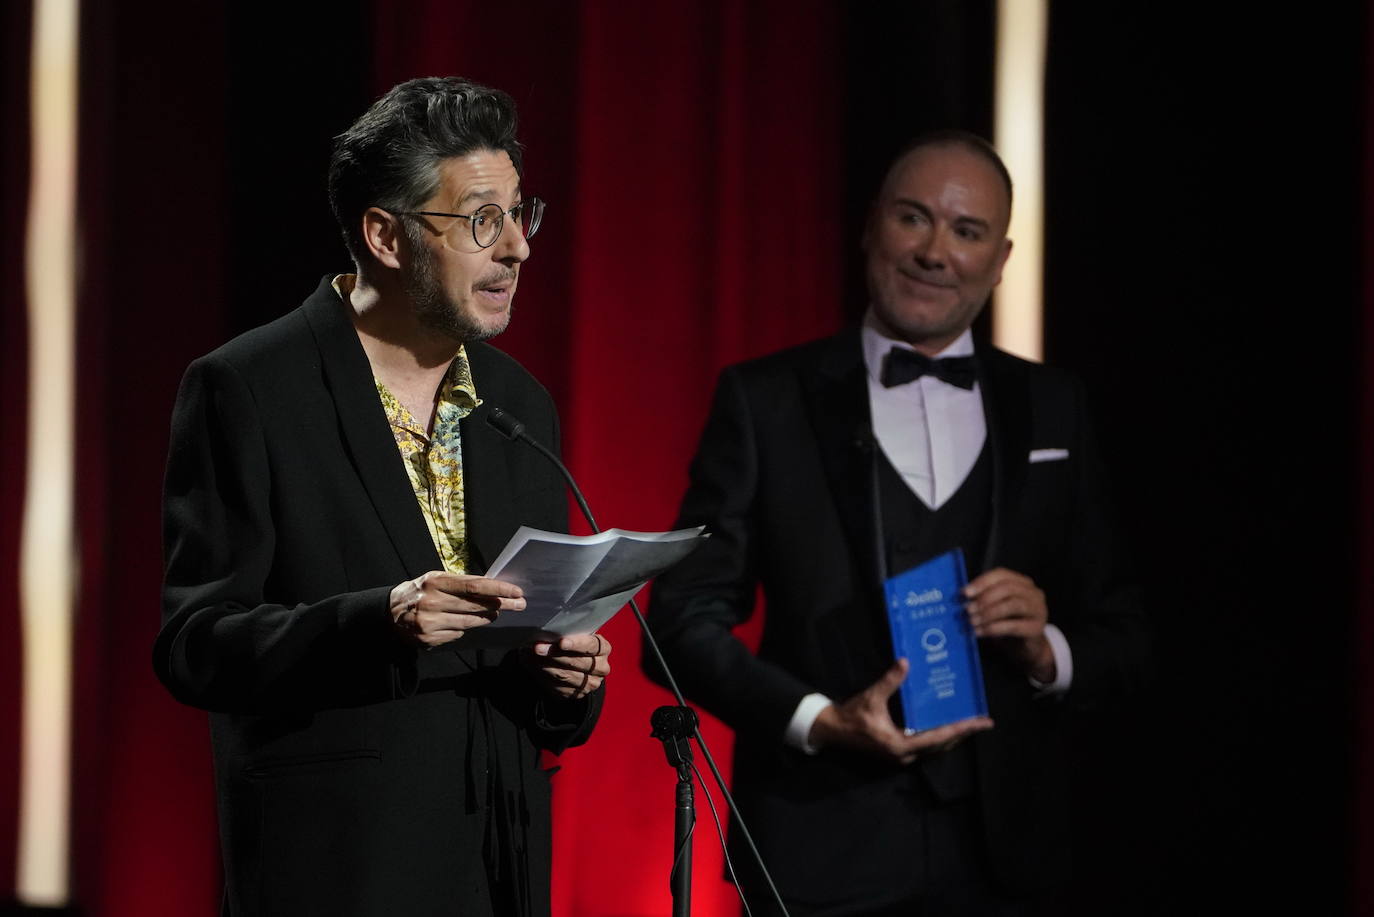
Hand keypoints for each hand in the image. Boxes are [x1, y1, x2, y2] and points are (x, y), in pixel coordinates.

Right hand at [389, 571, 524, 647]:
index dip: (498, 590)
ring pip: (469, 623)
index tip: (516, 591)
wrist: (389, 612)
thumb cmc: (420, 591)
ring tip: (495, 613)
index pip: (475, 586)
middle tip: (518, 604)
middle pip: (475, 606)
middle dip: (501, 605)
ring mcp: (429, 623)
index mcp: (436, 582)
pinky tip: (464, 623)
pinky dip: (464, 629)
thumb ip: (461, 583)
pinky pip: (457, 635)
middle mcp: (432, 603)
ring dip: (486, 618)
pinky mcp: (428, 640)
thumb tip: (492, 587)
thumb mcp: (436, 578)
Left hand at [526, 633, 611, 699]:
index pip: (592, 646)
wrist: (576, 662)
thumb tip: (544, 632)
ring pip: (564, 675)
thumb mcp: (576, 634)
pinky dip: (541, 675)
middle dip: (554, 654)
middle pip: (576, 662)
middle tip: (537, 648)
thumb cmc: (574, 642)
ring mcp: (590, 683)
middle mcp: (601, 668)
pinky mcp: (576, 694)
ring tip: (528, 656)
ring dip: (543, 665)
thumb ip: (565, 632)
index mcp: (603, 649)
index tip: (561, 642)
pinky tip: (532, 666)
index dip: (577, 644)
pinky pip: (556, 687)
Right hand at [808, 660, 992, 764]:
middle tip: (981, 721)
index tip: (982, 723)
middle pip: (942, 745)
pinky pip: (926, 744)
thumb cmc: (852, 717)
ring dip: (952, 735)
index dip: (962, 729)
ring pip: (935, 747)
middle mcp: (906, 754)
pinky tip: (944, 724)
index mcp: (902, 745)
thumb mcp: (871, 698)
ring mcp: (902, 755)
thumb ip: (889, 681)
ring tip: (968, 722)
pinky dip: (939, 735)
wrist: (832, 731)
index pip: (939, 737)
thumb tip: (905, 662)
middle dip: (962, 733)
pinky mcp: (899, 750)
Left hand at [964, 567, 1054, 681]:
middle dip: (984, 598)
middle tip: (967, 610)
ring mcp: (1038, 610)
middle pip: (1008, 588)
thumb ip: (983, 598)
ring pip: (1012, 605)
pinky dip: (993, 628)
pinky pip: (1013, 626)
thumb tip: (961, 597)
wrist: (1026, 648)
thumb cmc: (1007, 623)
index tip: (965, 593)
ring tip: (972, 621)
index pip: (1001, 574)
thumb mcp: (995, 607)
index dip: (982, 582)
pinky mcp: (1037, 629)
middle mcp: (1034, 593)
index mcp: (1022, 582)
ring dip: (988, 613)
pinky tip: (979, 632)